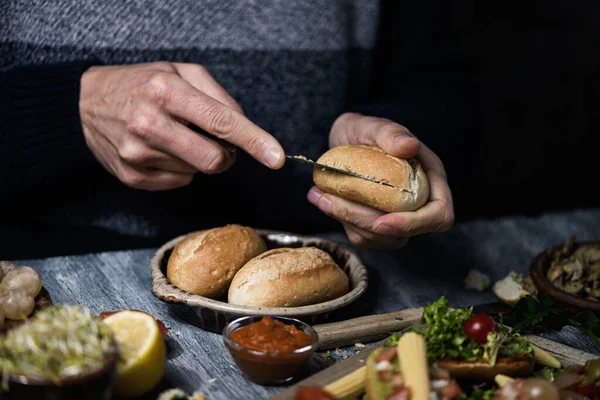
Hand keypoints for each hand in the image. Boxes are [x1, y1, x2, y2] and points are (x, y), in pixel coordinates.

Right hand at [79, 62, 284, 189]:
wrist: (85, 105)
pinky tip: (162, 150)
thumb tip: (245, 129)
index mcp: (166, 92)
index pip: (222, 122)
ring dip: (198, 158)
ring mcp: (138, 154)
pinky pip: (179, 182)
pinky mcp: (132, 176)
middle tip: (216, 140)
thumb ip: (219, 97)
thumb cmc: (142, 84)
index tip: (276, 157)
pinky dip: (180, 168)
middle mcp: (150, 124)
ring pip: (198, 172)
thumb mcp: (180, 72)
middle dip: (226, 155)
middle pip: (214, 159)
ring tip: (176, 137)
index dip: (254, 141)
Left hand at [307, 113, 453, 249]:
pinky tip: (324, 201)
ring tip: (320, 196)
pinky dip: (342, 222)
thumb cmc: (365, 130)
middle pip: (405, 233)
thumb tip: (409, 146)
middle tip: (331, 201)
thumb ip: (391, 134)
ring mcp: (398, 216)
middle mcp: (418, 202)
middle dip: (367, 223)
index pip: (438, 214)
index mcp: (430, 179)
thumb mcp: (374, 126)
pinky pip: (363, 237)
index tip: (381, 221)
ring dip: (348, 221)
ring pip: (380, 239)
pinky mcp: (376, 224)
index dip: (414, 224)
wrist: (346, 138)